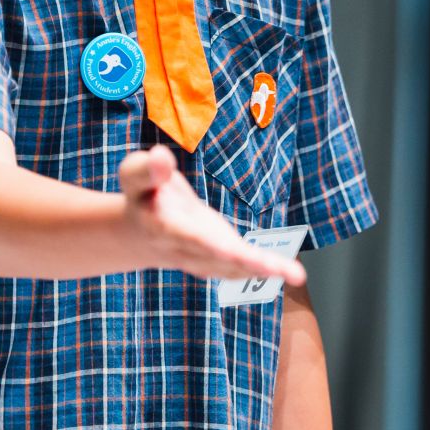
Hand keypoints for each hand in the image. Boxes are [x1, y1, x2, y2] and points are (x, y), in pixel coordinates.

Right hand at [118, 143, 305, 287]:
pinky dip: (264, 270)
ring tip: (294, 273)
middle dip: (245, 262)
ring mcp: (203, 258)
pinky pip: (240, 268)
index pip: (186, 236)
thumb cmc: (142, 194)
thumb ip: (148, 169)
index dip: (207, 244)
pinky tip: (288, 271)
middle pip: (217, 257)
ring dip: (262, 271)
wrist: (140, 233)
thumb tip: (162, 156)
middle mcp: (185, 249)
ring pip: (233, 268)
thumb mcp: (135, 175)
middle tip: (272, 268)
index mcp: (163, 227)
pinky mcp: (218, 258)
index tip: (229, 249)